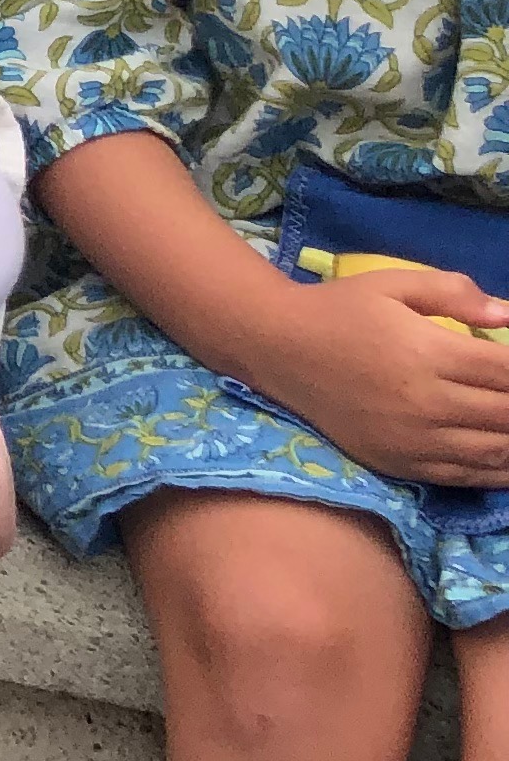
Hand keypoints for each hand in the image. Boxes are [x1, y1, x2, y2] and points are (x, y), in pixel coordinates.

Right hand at [257, 265, 508, 484]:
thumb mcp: (392, 284)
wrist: (275, 348)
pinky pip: (464, 476)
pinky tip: (507, 459)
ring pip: (495, 451)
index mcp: (429, 352)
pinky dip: (497, 470)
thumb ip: (453, 292)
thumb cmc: (339, 310)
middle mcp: (426, 402)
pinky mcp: (399, 462)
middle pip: (508, 413)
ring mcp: (413, 439)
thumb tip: (508, 315)